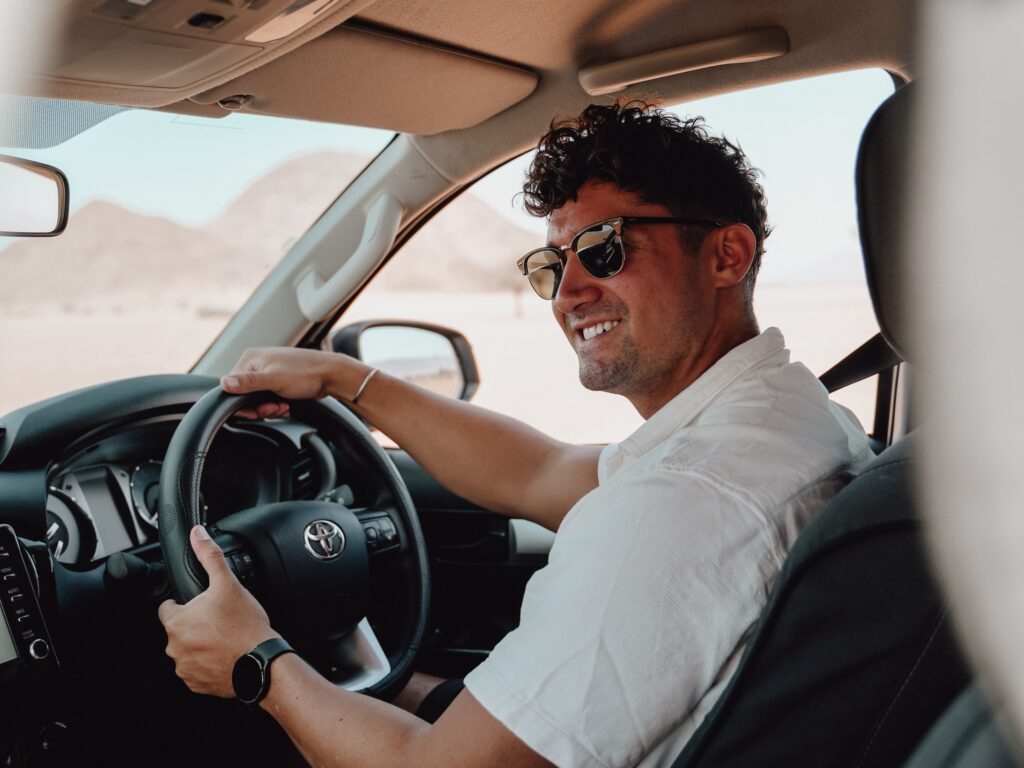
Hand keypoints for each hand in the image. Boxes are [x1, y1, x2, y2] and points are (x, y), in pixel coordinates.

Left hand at [158, 526, 278, 697]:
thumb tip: (198, 534)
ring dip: (200, 644)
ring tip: (224, 637)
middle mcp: (175, 647)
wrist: (261, 662)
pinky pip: (196, 669)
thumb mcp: (228, 583)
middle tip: (219, 619)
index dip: (185, 602)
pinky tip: (225, 654)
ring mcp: (185, 668)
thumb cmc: (245, 625)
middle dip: (195, 623)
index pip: (167, 607)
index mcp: (177, 622)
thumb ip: (210, 555)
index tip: (202, 604)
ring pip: (188, 649)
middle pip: (179, 629)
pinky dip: (207, 663)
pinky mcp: (196, 684)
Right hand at [221, 347, 360, 418]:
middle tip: (275, 408)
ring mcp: (268, 372)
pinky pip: (268, 398)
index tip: (258, 411)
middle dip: (259, 407)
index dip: (244, 404)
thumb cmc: (306, 373)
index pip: (232, 387)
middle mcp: (257, 364)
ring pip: (257, 399)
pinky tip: (286, 406)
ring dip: (269, 408)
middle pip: (244, 395)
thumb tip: (224, 383)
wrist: (331, 374)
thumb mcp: (274, 380)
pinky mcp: (278, 380)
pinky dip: (276, 405)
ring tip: (283, 406)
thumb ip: (249, 383)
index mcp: (250, 359)